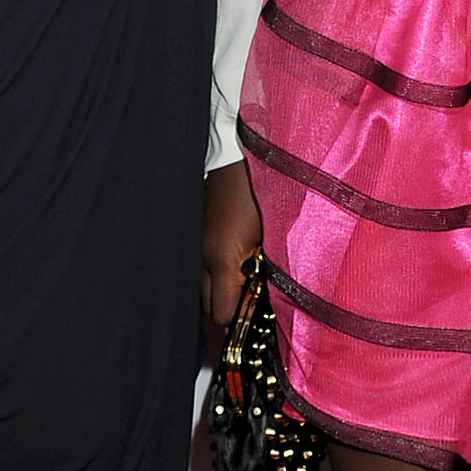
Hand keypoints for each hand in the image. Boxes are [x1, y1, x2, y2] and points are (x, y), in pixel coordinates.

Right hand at [203, 159, 263, 324]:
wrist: (237, 152)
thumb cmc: (263, 189)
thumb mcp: (276, 233)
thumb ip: (272, 270)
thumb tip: (276, 298)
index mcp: (223, 257)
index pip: (222, 314)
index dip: (241, 317)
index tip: (258, 310)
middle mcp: (201, 256)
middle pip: (209, 306)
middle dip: (231, 306)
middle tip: (255, 294)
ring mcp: (194, 245)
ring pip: (202, 288)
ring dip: (223, 288)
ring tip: (246, 275)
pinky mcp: (193, 234)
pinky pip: (199, 267)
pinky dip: (216, 271)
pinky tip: (234, 258)